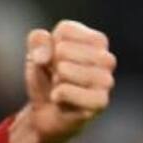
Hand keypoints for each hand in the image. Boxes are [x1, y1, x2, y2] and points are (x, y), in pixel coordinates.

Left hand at [10, 20, 116, 142]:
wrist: (46, 112)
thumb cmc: (46, 78)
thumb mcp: (36, 53)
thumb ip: (38, 41)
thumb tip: (46, 54)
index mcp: (96, 41)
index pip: (66, 30)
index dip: (50, 45)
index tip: (54, 58)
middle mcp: (107, 58)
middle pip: (63, 49)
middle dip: (51, 64)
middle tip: (56, 76)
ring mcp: (106, 81)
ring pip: (65, 69)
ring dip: (54, 80)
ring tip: (60, 86)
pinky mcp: (100, 102)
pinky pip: (67, 91)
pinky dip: (56, 94)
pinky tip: (59, 98)